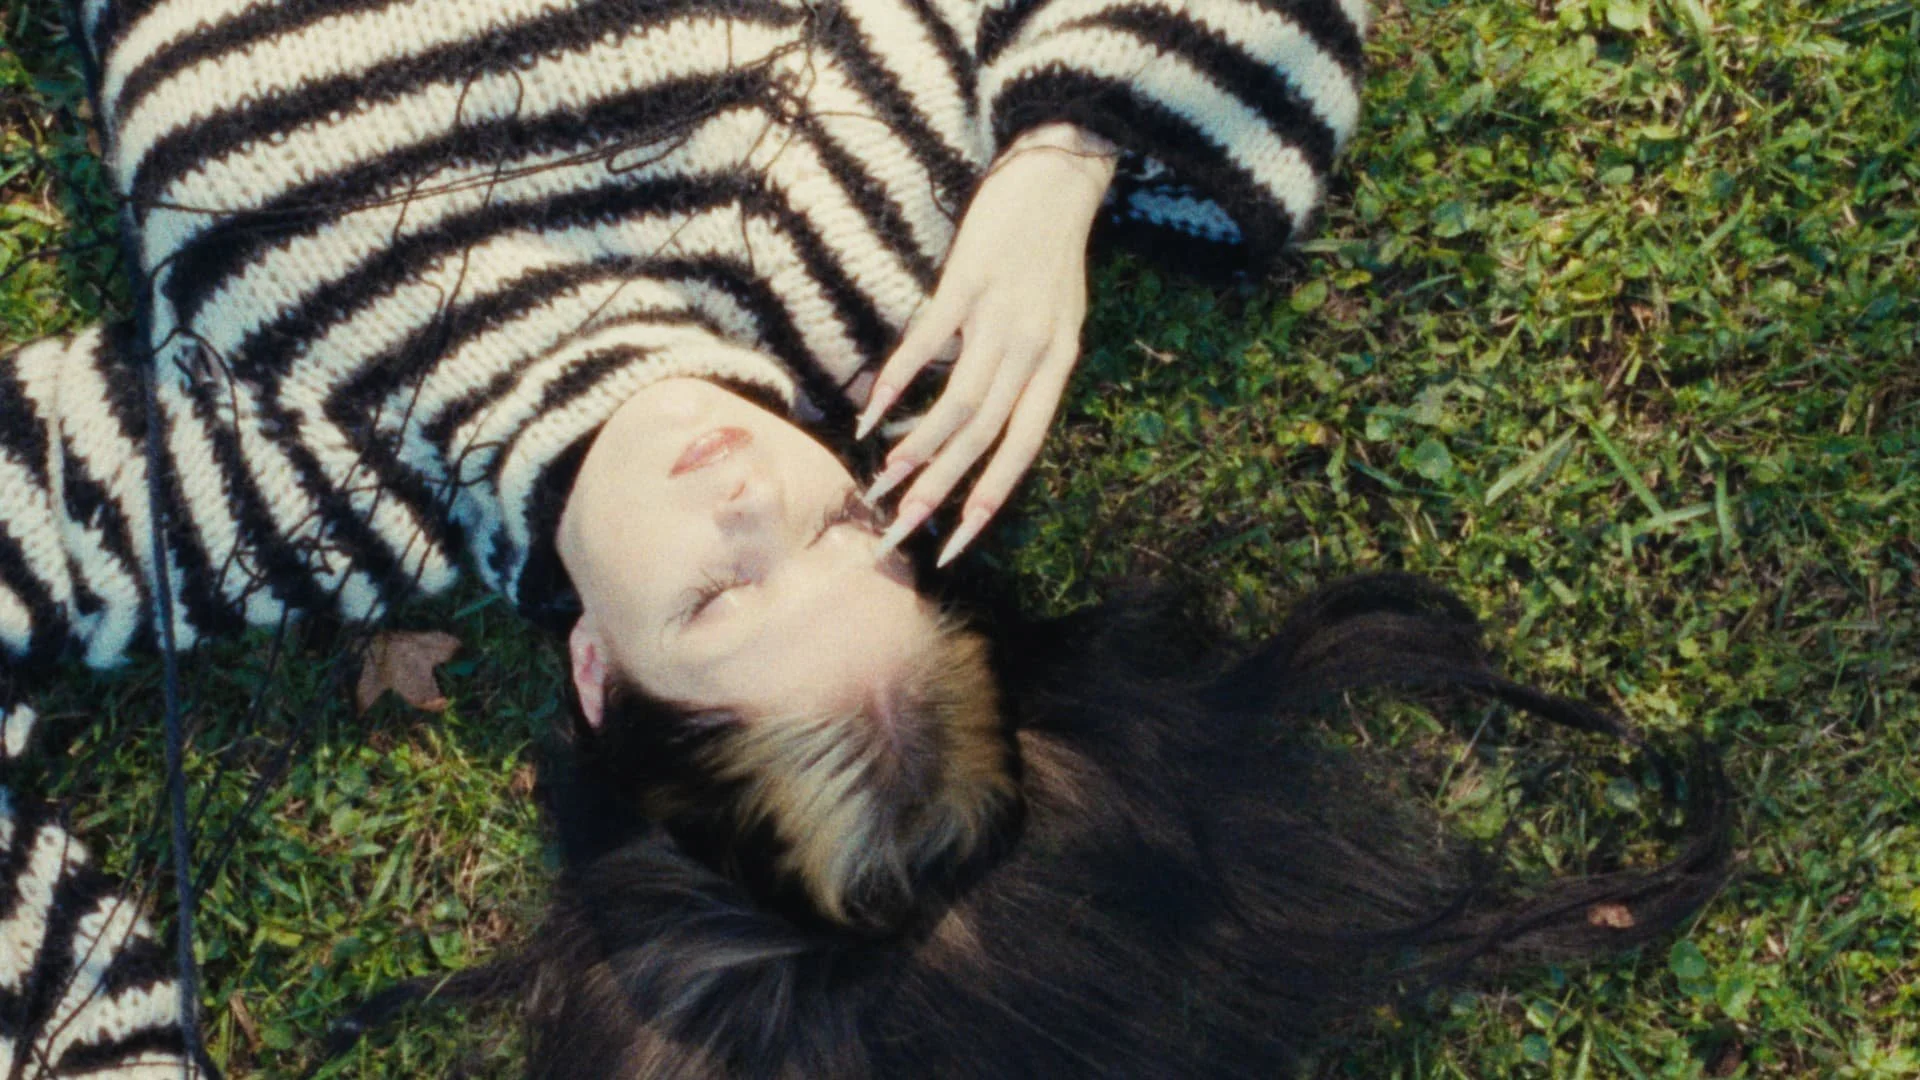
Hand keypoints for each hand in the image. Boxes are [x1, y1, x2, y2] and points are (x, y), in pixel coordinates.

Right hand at [857, 123, 1117, 565]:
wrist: (1059, 176)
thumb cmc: (1051, 253)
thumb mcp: (1056, 323)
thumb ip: (1024, 374)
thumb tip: (977, 423)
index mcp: (1058, 366)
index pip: (1022, 451)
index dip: (987, 503)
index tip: (953, 548)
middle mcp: (1034, 350)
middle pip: (984, 438)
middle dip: (940, 492)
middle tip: (900, 532)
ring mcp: (1000, 317)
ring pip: (958, 403)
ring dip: (916, 448)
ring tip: (881, 482)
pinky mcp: (967, 283)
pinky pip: (928, 346)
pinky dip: (897, 383)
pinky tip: (870, 413)